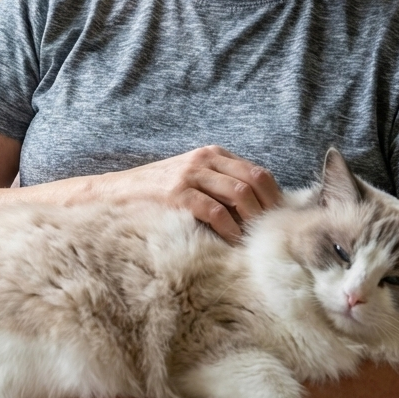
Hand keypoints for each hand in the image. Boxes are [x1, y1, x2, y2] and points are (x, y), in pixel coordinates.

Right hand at [92, 145, 280, 242]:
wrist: (118, 192)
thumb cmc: (160, 192)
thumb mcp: (194, 179)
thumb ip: (221, 185)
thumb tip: (259, 211)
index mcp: (213, 154)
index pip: (258, 173)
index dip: (274, 198)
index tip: (280, 221)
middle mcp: (205, 159)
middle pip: (254, 181)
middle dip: (269, 209)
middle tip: (273, 234)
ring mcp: (191, 175)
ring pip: (239, 194)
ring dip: (252, 221)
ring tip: (255, 241)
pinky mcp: (177, 194)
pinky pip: (215, 212)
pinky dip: (230, 230)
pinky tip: (232, 243)